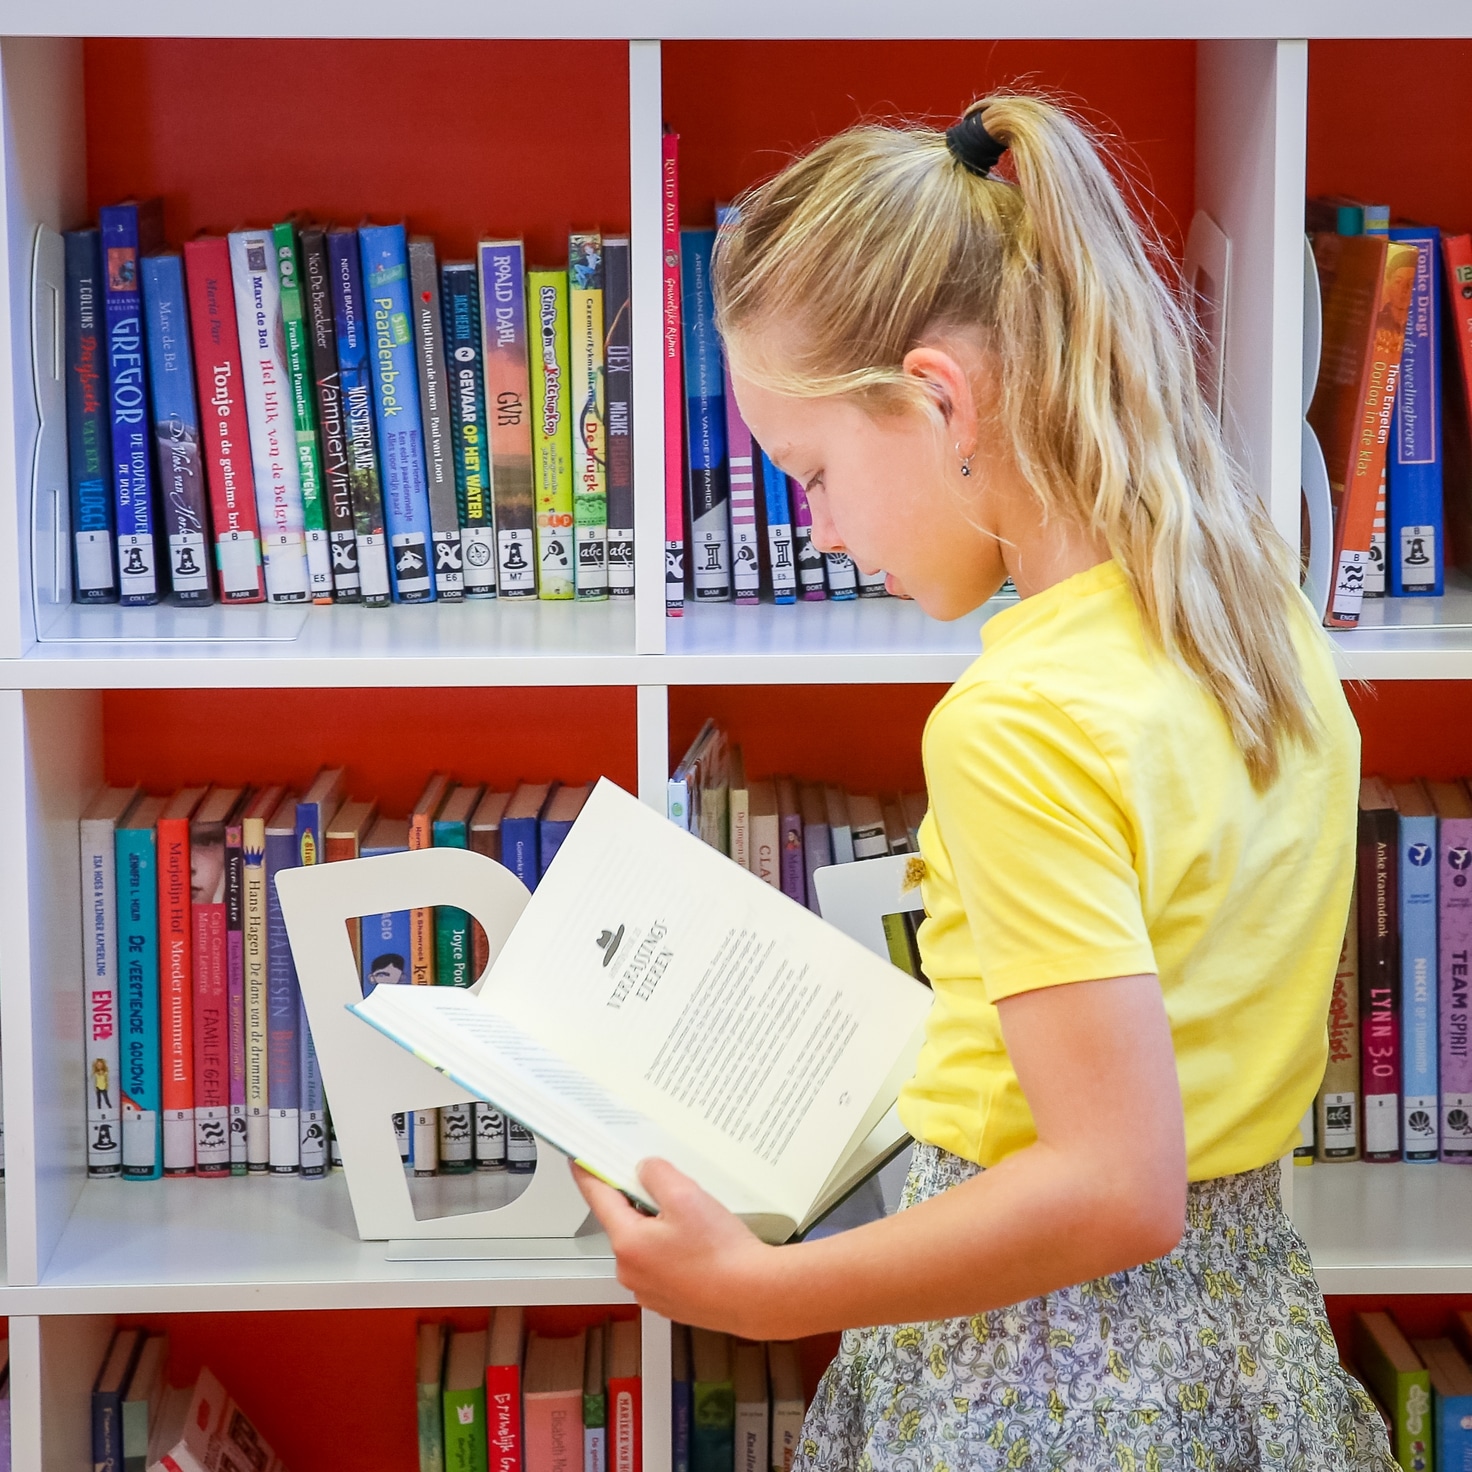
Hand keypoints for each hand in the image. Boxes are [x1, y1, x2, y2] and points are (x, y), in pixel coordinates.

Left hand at [572, 1158, 779, 1335]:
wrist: (754, 1295)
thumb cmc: (721, 1254)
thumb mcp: (686, 1195)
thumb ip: (656, 1174)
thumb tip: (644, 1170)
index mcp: (628, 1243)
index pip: (597, 1197)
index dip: (589, 1172)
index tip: (579, 1159)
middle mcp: (630, 1270)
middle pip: (624, 1220)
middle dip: (640, 1200)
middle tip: (670, 1186)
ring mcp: (648, 1288)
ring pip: (645, 1242)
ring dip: (660, 1226)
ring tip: (695, 1221)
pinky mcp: (668, 1299)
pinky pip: (661, 1263)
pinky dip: (673, 1249)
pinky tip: (700, 1245)